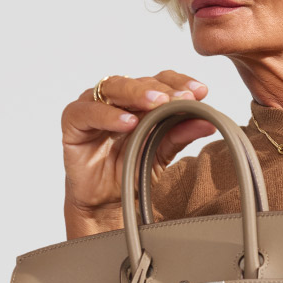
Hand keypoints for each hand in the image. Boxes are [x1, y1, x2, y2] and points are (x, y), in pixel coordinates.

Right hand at [61, 71, 213, 221]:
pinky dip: (108, 115)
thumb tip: (210, 122)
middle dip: (163, 88)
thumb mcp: (162, 153)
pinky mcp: (73, 122)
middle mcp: (116, 98)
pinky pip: (87, 111)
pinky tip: (128, 122)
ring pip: (113, 88)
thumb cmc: (131, 171)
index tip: (200, 91)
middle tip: (183, 97)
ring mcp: (93, 106)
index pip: (160, 80)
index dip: (179, 82)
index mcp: (139, 99)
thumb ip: (180, 134)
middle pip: (139, 82)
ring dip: (137, 94)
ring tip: (158, 103)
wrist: (105, 202)